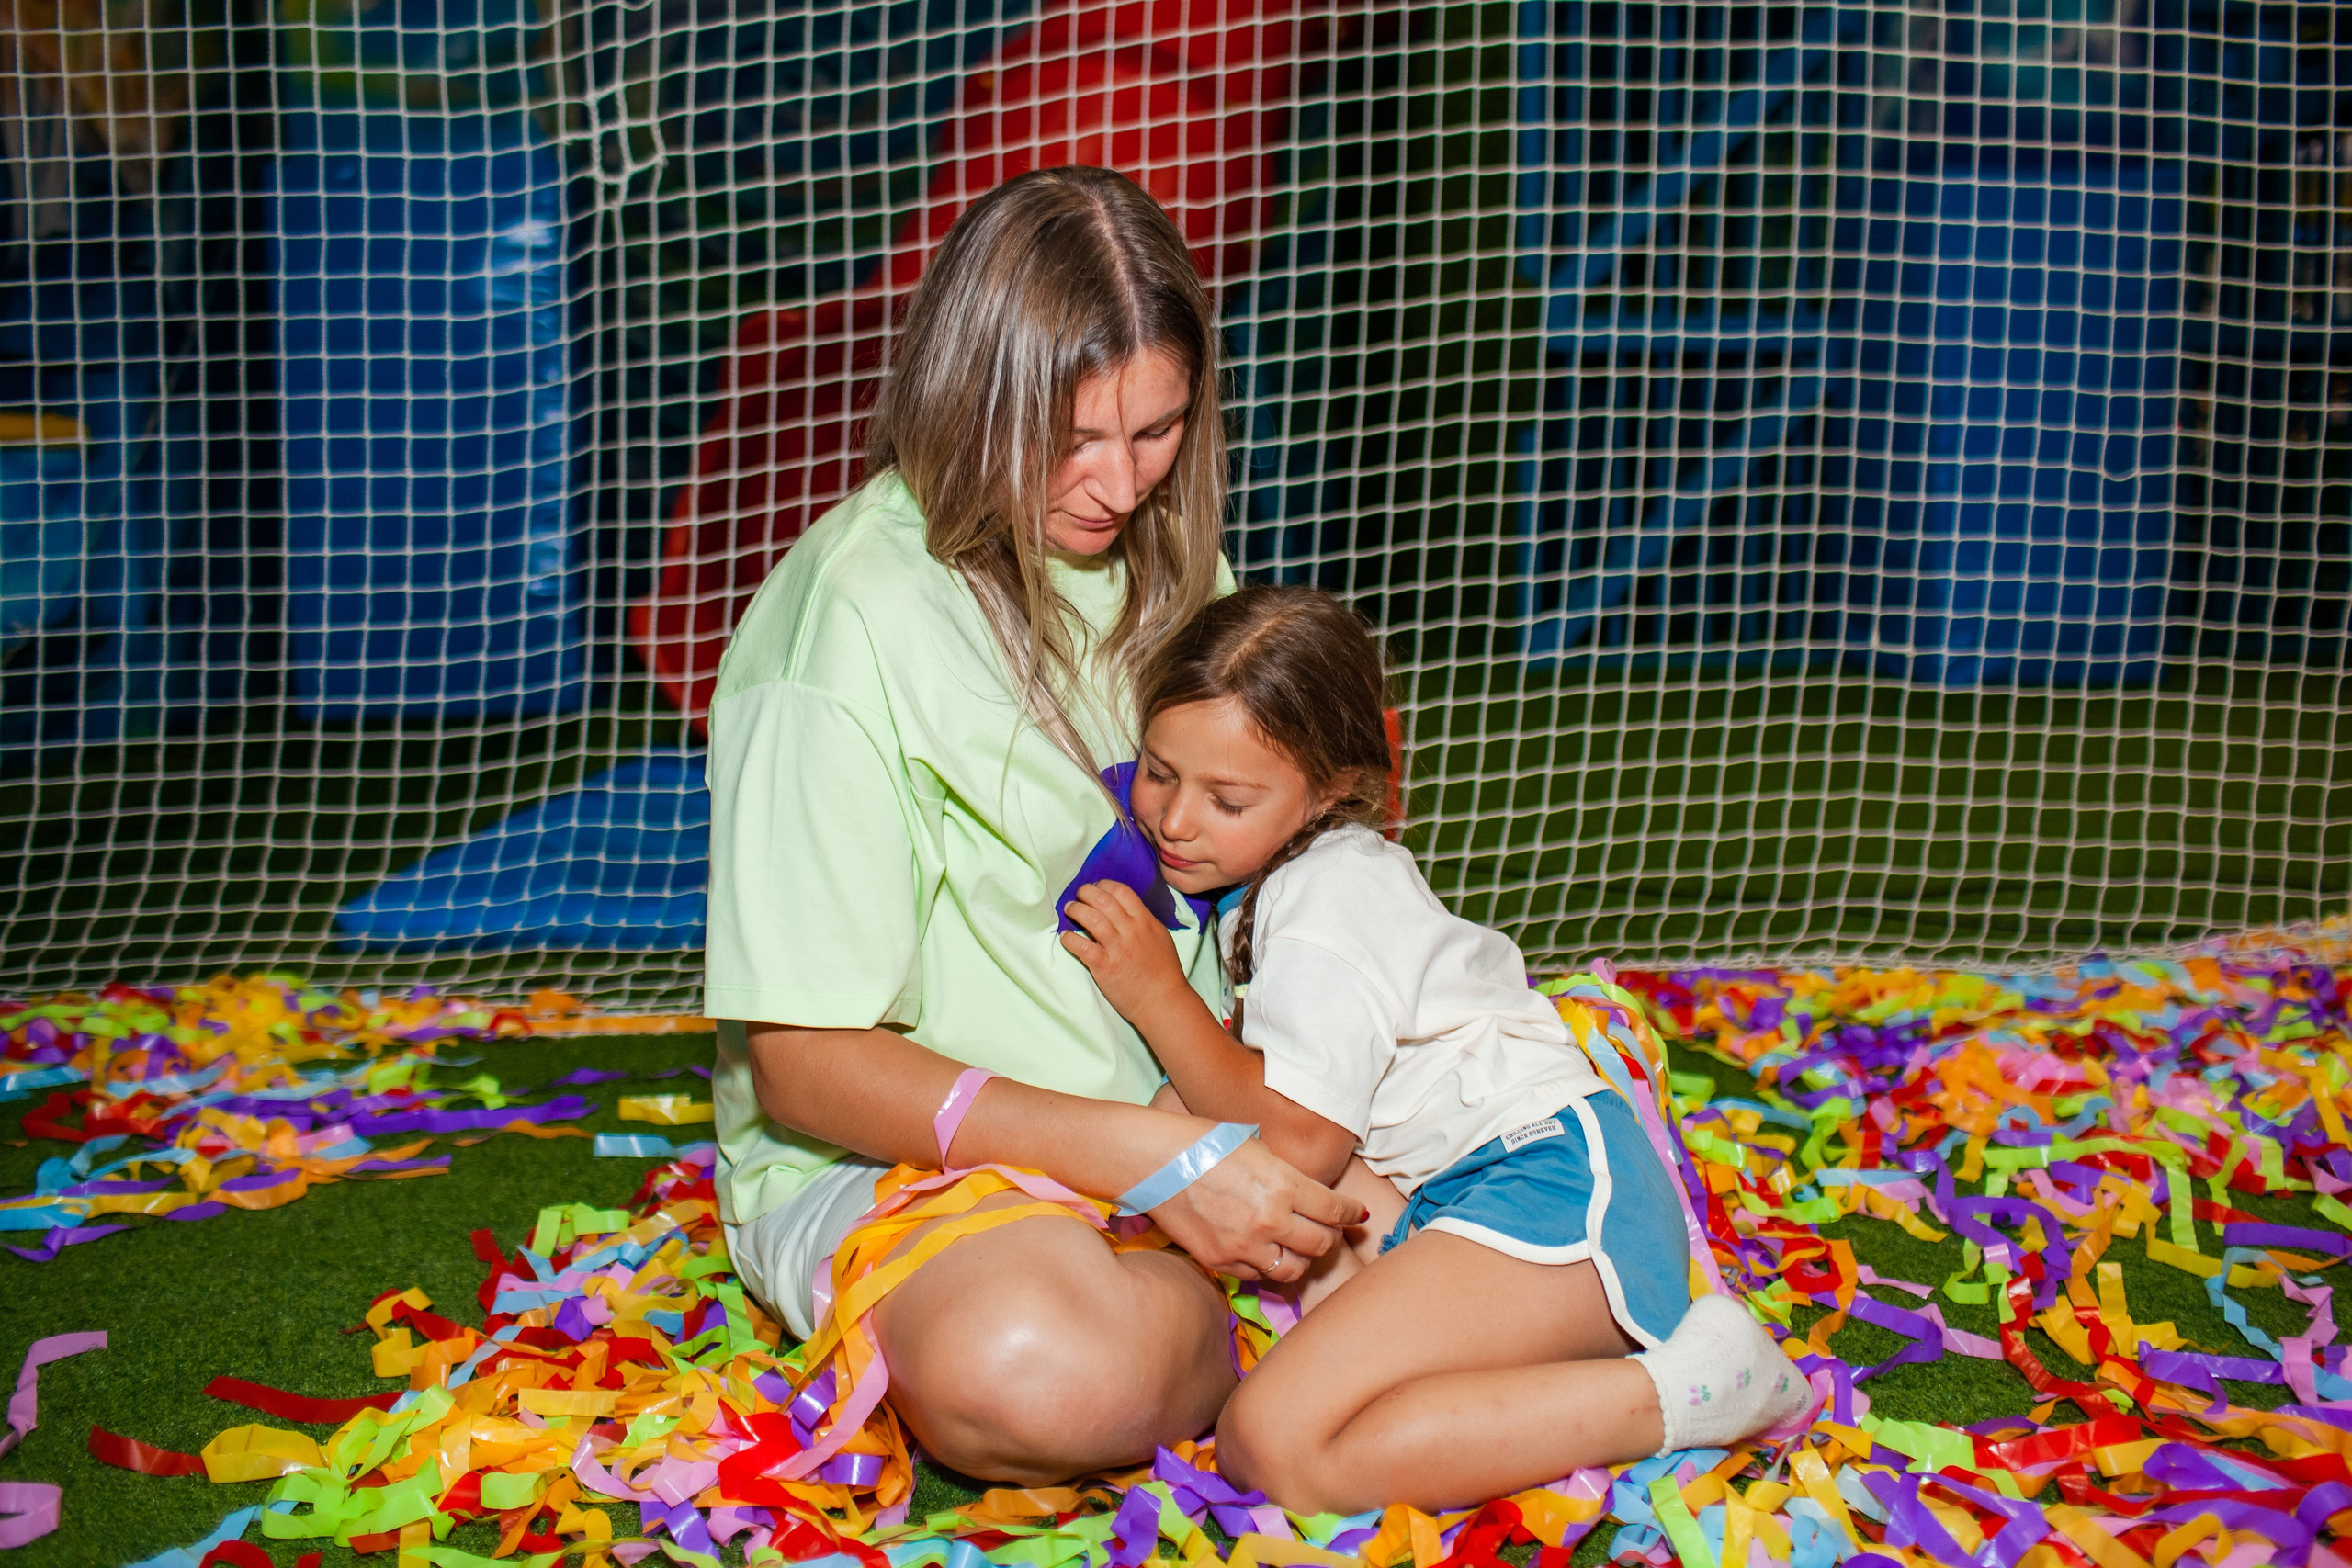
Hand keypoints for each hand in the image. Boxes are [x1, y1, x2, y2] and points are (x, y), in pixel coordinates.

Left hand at [1060, 881, 1191, 1022]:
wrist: (1163, 1002)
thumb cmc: (1164, 972)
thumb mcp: (1160, 937)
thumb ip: (1143, 921)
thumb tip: (1126, 909)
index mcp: (1145, 921)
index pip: (1122, 891)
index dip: (1104, 885)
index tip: (1096, 888)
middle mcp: (1131, 931)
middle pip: (1103, 900)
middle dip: (1086, 892)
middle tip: (1079, 895)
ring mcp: (1118, 949)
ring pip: (1091, 918)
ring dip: (1076, 910)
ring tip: (1070, 909)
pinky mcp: (1105, 967)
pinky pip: (1083, 947)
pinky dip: (1071, 939)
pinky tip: (1067, 937)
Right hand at [1143, 1135, 1367, 1285]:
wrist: (1153, 1161)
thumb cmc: (1204, 1142)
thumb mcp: (1257, 1148)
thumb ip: (1288, 1176)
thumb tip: (1313, 1196)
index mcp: (1283, 1184)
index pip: (1335, 1210)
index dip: (1351, 1215)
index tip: (1355, 1216)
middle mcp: (1269, 1219)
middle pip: (1322, 1245)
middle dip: (1330, 1236)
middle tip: (1327, 1229)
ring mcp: (1244, 1245)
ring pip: (1295, 1270)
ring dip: (1301, 1257)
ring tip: (1295, 1244)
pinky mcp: (1221, 1261)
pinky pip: (1258, 1275)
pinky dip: (1266, 1265)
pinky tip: (1262, 1249)